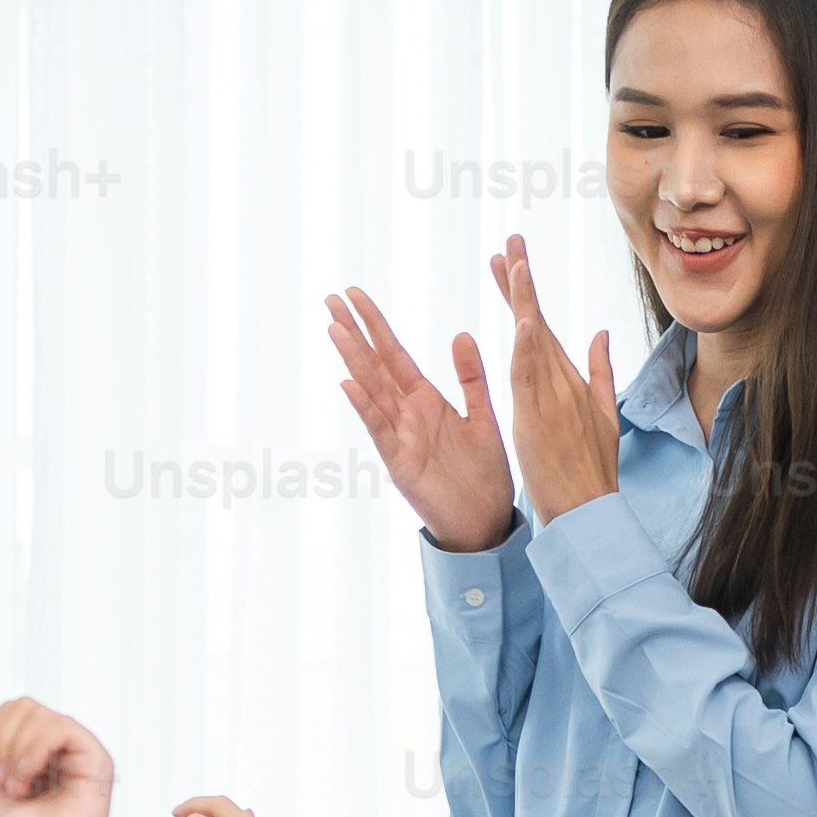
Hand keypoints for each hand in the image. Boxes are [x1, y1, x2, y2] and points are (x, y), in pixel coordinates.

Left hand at [0, 700, 121, 816]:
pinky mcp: (95, 757)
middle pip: (21, 705)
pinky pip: (60, 726)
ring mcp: (79, 749)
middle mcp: (60, 746)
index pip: (10, 713)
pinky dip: (34, 747)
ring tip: (16, 786)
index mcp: (38, 751)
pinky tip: (28, 776)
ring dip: (14, 748)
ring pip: (37, 713)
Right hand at [329, 284, 519, 552]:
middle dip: (354, 332)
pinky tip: (349, 384)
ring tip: (335, 328)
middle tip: (330, 299)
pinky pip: (381, 431)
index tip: (355, 294)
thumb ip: (471, 378)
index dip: (375, 324)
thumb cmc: (484, 474)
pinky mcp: (400, 464)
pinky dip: (365, 407)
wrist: (487, 522)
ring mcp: (399, 438)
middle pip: (374, 365)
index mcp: (425, 400)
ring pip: (372, 391)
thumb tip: (460, 334)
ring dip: (354, 360)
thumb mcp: (482, 417)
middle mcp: (406, 414)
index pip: (393, 354)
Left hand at [486, 238, 625, 523]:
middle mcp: (561, 382)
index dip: (525, 292)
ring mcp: (552, 399)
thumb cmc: (592, 472)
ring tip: (509, 262)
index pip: (541, 327)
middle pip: (536, 322)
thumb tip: (600, 331)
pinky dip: (526, 349)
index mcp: (569, 381)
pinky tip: (522, 321)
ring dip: (522, 300)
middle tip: (510, 240)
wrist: (591, 512)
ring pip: (533, 340)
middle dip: (522, 280)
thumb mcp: (603, 416)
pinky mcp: (540, 419)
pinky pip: (530, 378)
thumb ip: (600, 371)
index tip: (512, 259)